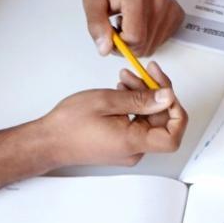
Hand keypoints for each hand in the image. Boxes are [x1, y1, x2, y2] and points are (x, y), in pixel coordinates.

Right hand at [41, 82, 186, 167]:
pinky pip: (137, 123)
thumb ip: (141, 99)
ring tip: (126, 78)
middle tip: (143, 72)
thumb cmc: (70, 124)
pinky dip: (134, 105)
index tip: (166, 91)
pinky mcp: (121, 144)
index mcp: (133, 142)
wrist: (48, 141)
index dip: (176, 112)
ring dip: (143, 96)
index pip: (173, 136)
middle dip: (155, 93)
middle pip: (160, 121)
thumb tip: (167, 97)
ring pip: (148, 119)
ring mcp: (128, 148)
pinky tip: (123, 90)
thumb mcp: (107, 101)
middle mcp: (134, 150)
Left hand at [84, 0, 184, 55]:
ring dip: (137, 42)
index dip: (119, 43)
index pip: (134, 38)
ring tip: (129, 23)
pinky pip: (161, 41)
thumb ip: (96, 24)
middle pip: (144, 46)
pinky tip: (141, 23)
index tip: (111, 32)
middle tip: (117, 27)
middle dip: (126, 44)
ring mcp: (171, 9)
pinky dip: (149, 38)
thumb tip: (105, 48)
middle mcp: (159, 2)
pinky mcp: (177, 15)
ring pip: (152, 46)